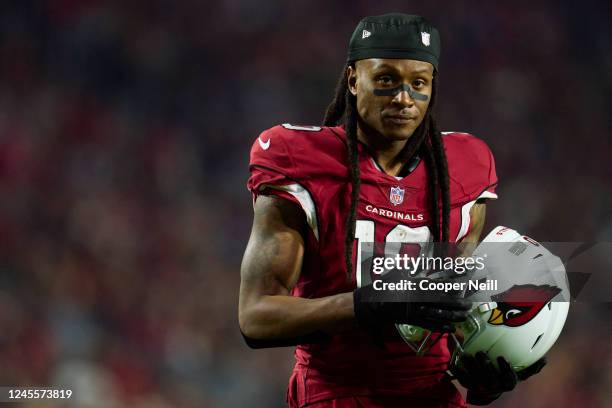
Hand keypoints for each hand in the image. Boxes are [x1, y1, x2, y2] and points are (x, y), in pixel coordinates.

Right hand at [353, 271, 470, 332]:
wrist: (374, 303)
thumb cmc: (386, 285)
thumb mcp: (399, 271)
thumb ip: (412, 267)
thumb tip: (422, 260)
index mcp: (418, 283)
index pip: (441, 279)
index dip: (455, 276)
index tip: (467, 273)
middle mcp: (420, 297)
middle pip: (445, 300)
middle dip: (459, 303)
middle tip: (470, 304)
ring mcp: (418, 310)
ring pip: (440, 314)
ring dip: (454, 316)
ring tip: (465, 316)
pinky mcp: (414, 321)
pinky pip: (431, 325)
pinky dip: (442, 327)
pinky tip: (451, 329)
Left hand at [451, 352, 546, 404]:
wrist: (486, 389)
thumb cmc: (504, 376)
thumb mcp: (518, 373)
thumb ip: (531, 367)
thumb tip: (545, 360)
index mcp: (506, 383)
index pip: (508, 380)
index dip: (505, 370)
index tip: (502, 358)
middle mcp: (493, 387)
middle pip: (489, 378)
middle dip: (485, 366)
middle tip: (481, 354)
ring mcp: (480, 386)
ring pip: (475, 379)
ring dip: (471, 367)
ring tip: (468, 355)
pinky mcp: (467, 384)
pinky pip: (462, 378)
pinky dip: (458, 370)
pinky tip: (455, 362)